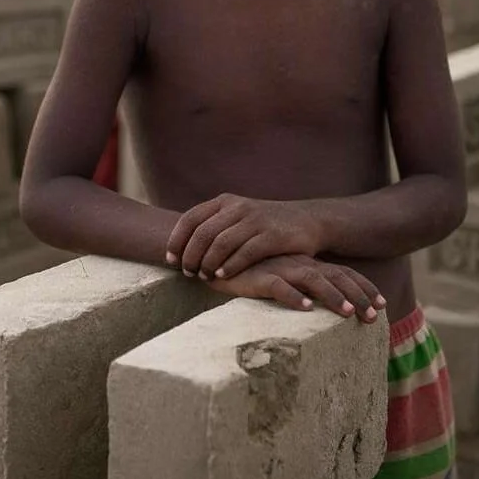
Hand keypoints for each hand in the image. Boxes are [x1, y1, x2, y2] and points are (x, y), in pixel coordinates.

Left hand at [167, 194, 323, 281]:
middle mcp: (237, 207)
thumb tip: (181, 247)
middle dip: (190, 256)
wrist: (307, 220)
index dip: (176, 240)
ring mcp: (255, 219)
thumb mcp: (237, 217)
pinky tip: (222, 275)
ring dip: (207, 263)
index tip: (170, 260)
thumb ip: (214, 226)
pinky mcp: (272, 234)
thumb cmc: (265, 225)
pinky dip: (230, 265)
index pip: (190, 218)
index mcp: (224, 202)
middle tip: (187, 273)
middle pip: (203, 233)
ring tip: (203, 277)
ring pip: (221, 242)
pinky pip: (245, 252)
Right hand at [204, 255, 384, 316]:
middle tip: (374, 317)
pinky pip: (278, 286)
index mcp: (307, 263)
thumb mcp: (283, 277)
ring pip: (312, 280)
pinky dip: (293, 296)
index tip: (382, 305)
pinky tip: (305, 308)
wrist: (217, 256)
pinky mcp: (258, 276)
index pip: (343, 273)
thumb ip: (302, 285)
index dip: (364, 287)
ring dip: (333, 296)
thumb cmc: (252, 270)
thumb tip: (324, 306)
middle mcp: (298, 264)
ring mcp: (280, 268)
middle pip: (335, 277)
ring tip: (349, 314)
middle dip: (358, 296)